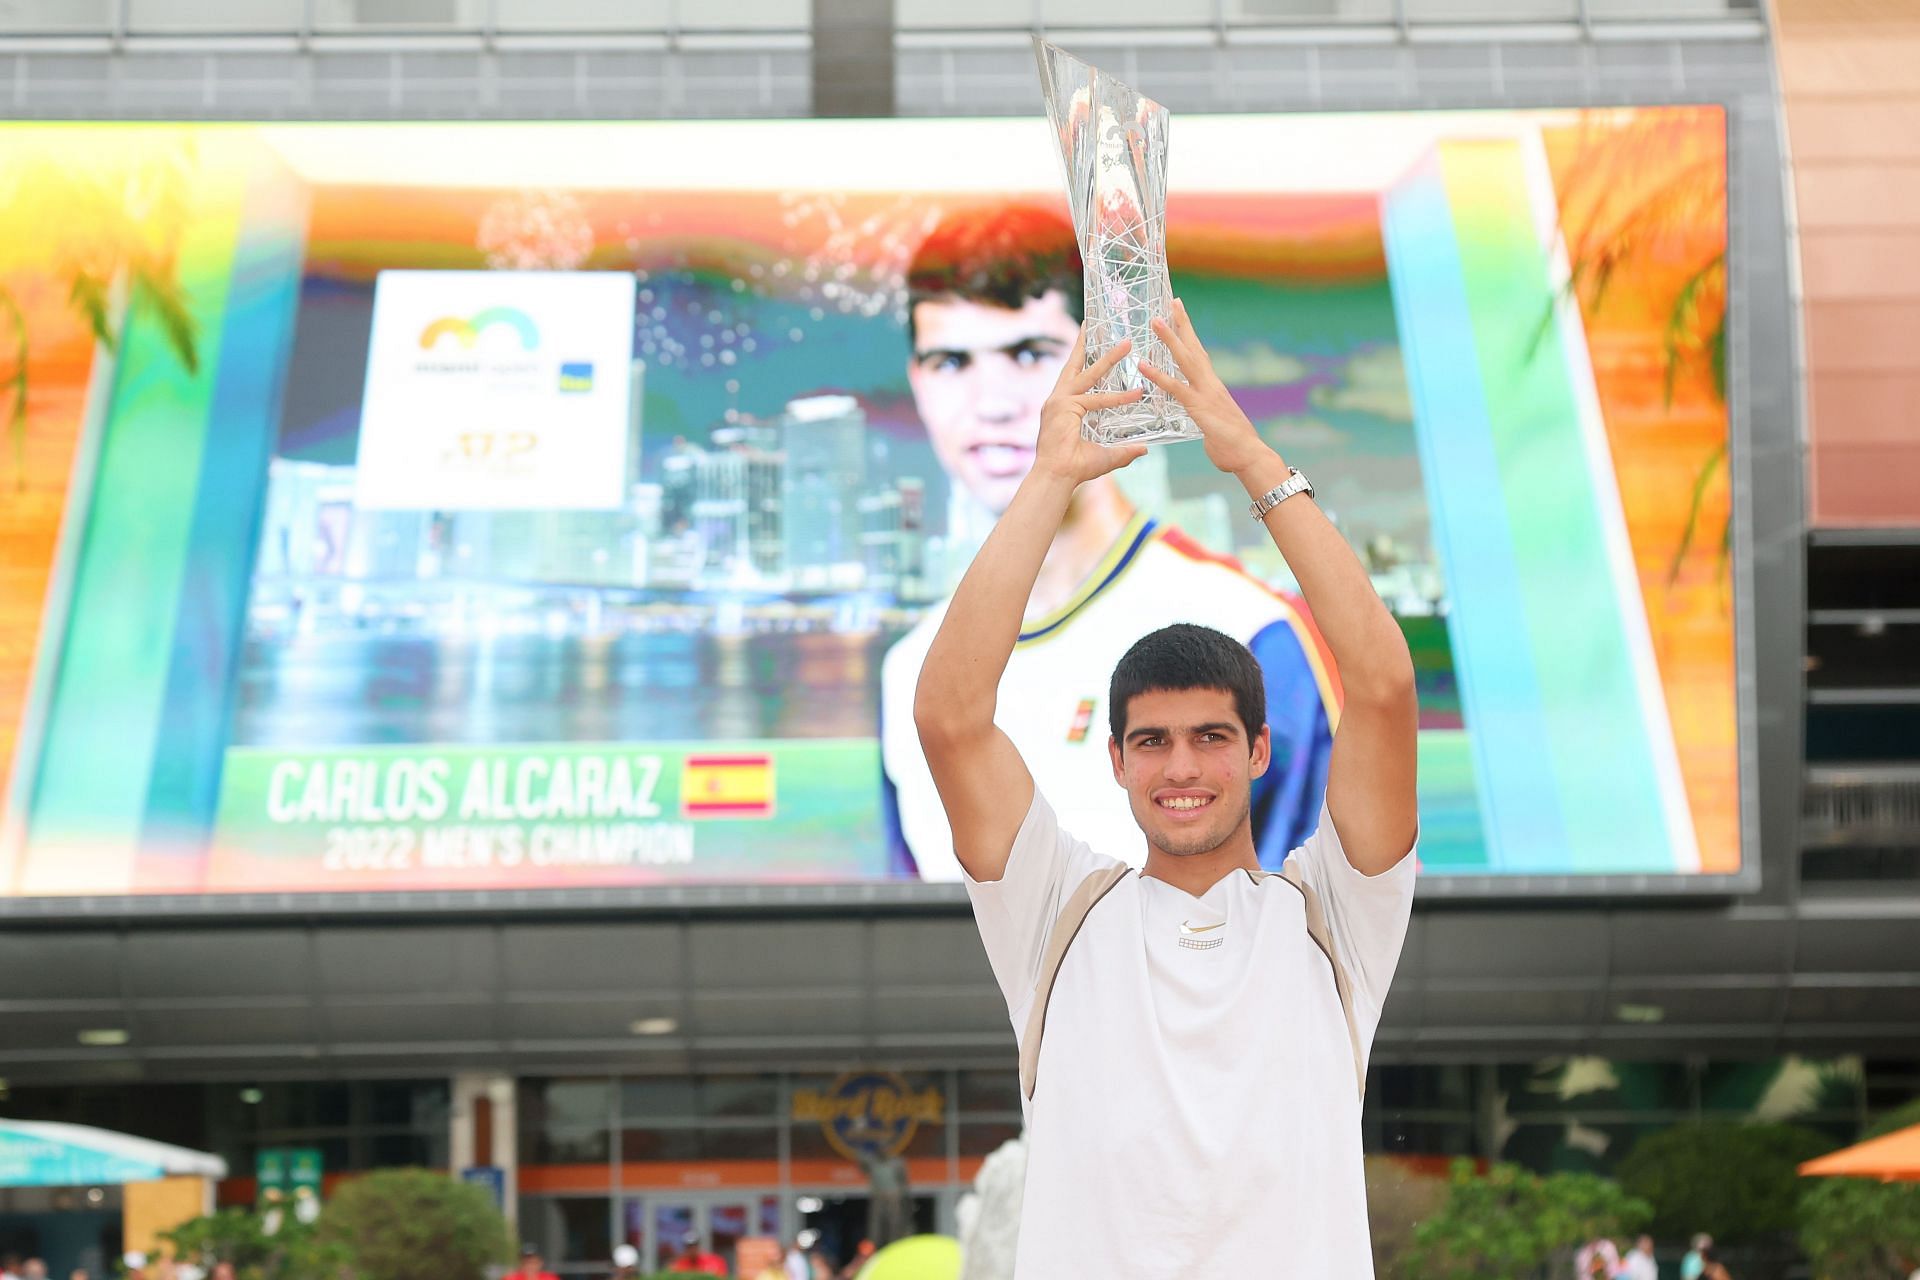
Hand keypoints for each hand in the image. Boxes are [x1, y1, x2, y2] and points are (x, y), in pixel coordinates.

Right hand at [1034, 326, 1148, 486]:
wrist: (1056, 478)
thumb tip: (1144, 448)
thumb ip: (1125, 450)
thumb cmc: (1075, 468)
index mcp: (1063, 406)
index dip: (1083, 358)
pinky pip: (1095, 400)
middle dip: (1087, 343)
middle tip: (1094, 322)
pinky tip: (1136, 394)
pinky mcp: (1063, 408)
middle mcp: (1058, 400)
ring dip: (1109, 358)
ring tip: (1127, 344)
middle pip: (1075, 365)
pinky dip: (1117, 398)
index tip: (1089, 339)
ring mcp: (1058, 402)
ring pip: (1089, 376)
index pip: (1075, 376)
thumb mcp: (1106, 455)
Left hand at [1140, 298, 1279, 479]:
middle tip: (1173, 302)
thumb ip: (1207, 421)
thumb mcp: (1216, 429)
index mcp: (1213, 388)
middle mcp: (1211, 385)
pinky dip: (1158, 375)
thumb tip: (1207, 426)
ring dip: (1169, 339)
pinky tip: (1143, 365)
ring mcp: (1206, 394)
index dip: (1190, 336)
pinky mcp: (1200, 408)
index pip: (1200, 356)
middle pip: (1195, 348)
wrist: (1251, 458)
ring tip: (1154, 321)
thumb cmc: (1235, 449)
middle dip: (1183, 324)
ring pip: (1185, 360)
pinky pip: (1176, 388)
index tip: (1182, 316)